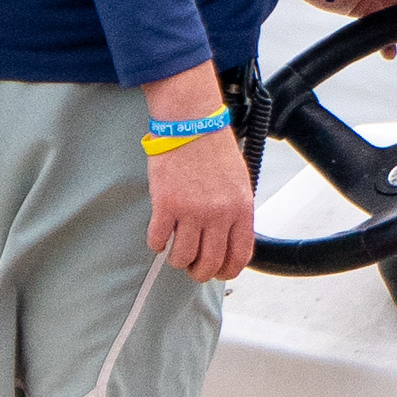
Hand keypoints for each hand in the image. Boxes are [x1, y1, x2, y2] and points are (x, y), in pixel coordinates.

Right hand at [142, 62, 254, 282]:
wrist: (191, 124)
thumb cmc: (214, 149)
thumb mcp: (239, 182)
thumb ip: (236, 212)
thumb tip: (229, 239)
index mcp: (240, 209)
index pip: (239, 255)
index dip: (227, 271)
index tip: (218, 272)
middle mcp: (218, 214)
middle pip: (210, 262)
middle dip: (199, 272)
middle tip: (192, 269)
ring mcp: (191, 211)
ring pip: (182, 256)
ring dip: (177, 260)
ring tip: (173, 254)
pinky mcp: (165, 204)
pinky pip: (158, 238)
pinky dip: (156, 244)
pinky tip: (158, 238)